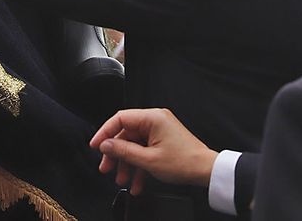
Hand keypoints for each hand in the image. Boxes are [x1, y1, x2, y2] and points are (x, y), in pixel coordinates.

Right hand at [89, 108, 215, 195]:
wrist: (206, 171)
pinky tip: (136, 183)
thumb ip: (124, 151)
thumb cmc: (184, 162)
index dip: (105, 132)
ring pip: (134, 145)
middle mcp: (155, 120)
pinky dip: (139, 166)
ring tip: (122, 180)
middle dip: (116, 154)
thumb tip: (106, 144)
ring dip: (127, 164)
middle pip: (126, 134)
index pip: (120, 118)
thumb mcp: (148, 160)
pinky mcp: (163, 141)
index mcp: (152, 118)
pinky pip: (145, 151)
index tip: (95, 145)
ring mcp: (159, 131)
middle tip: (107, 168)